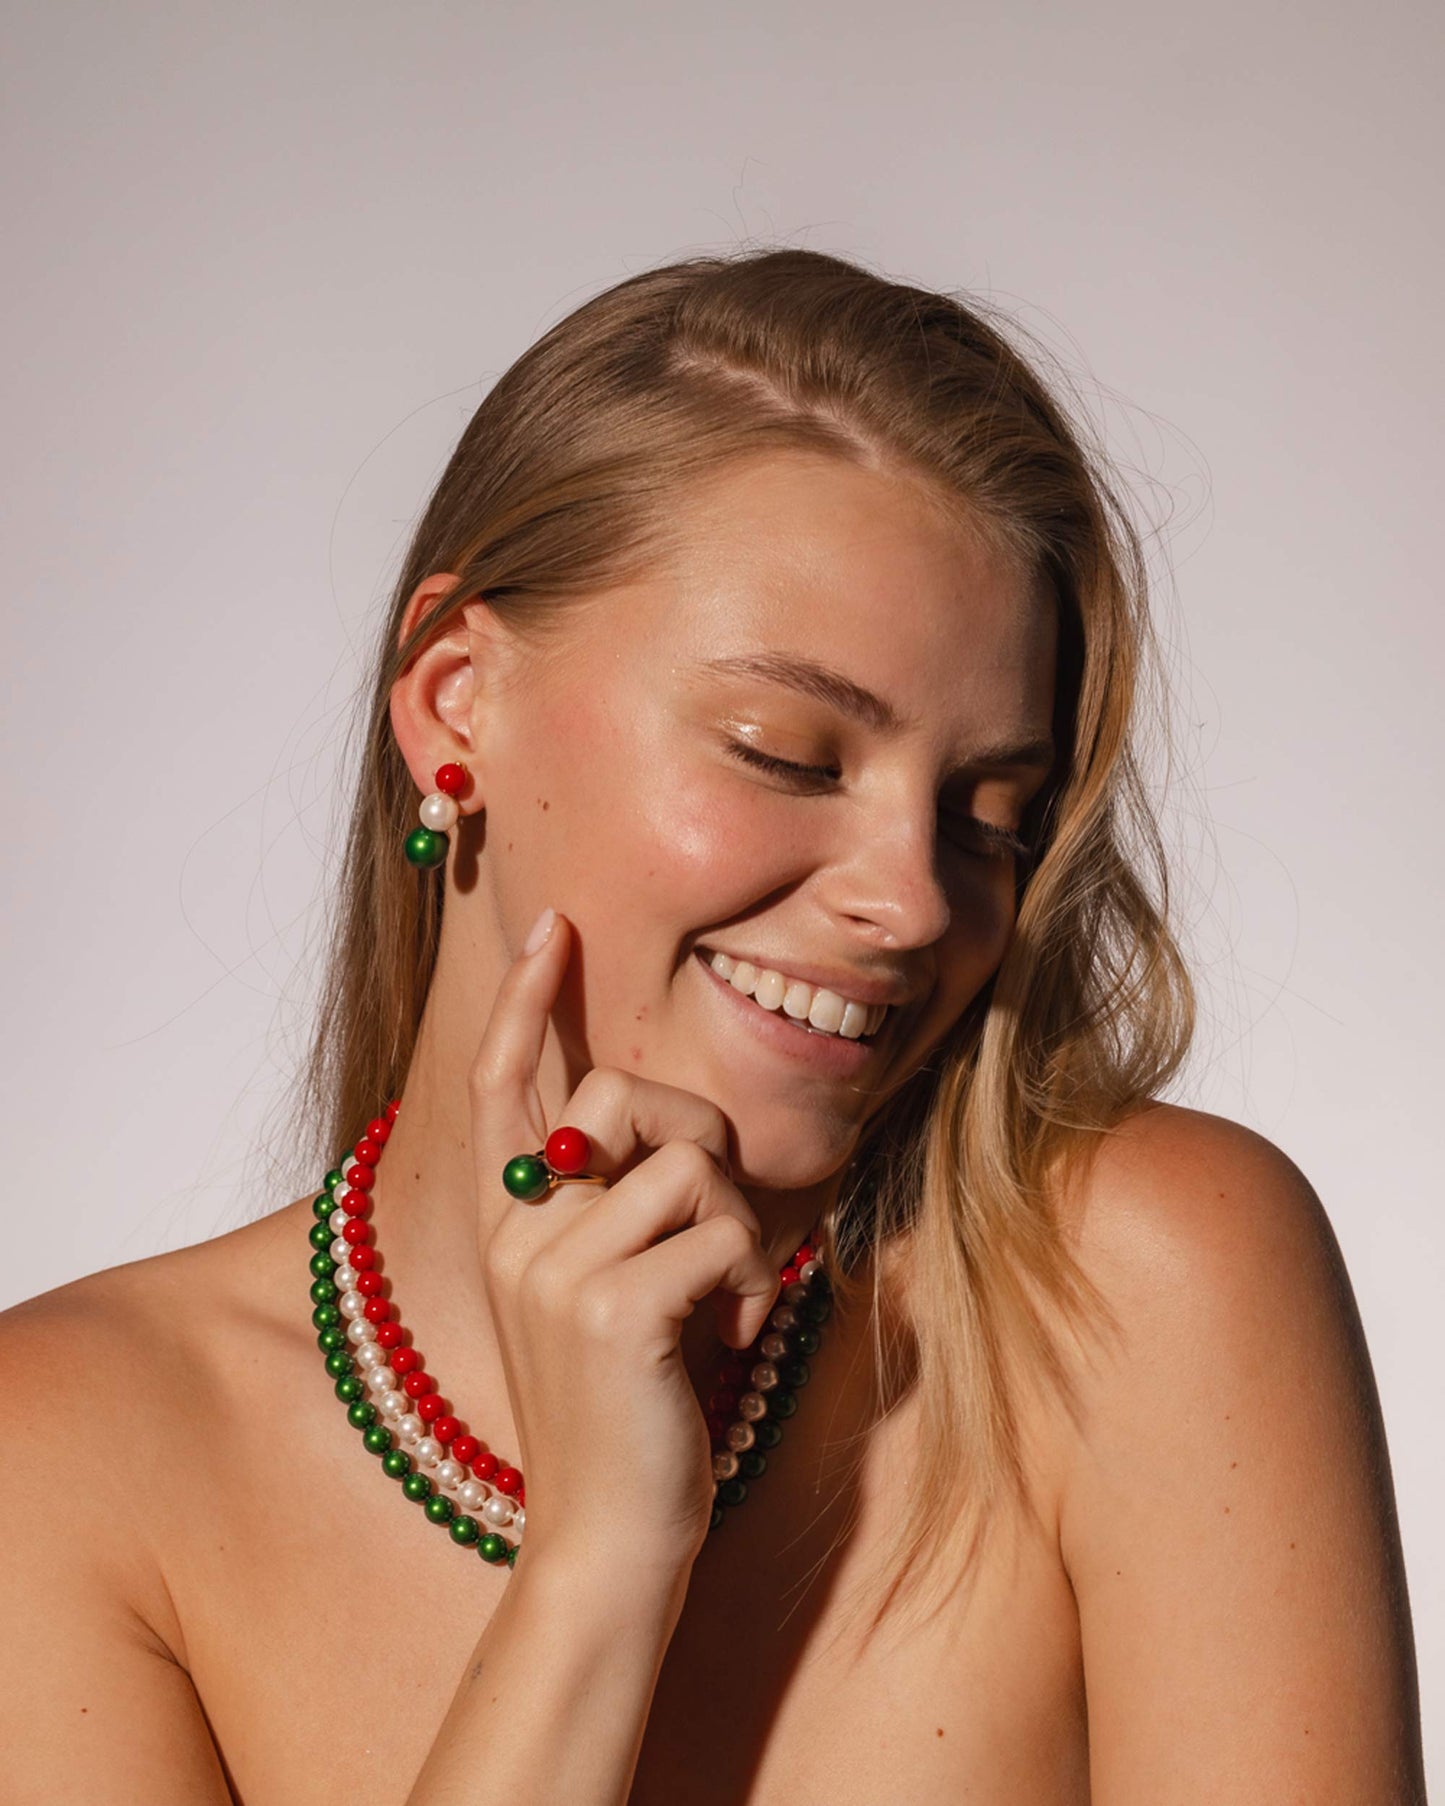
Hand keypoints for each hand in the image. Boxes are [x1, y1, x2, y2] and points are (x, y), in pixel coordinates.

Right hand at [471, 910, 781, 1578]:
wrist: (607, 1541)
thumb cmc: (627, 1410)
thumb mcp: (607, 1295)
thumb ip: (619, 1209)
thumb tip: (671, 1137)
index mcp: (510, 1224)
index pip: (504, 1082)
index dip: (527, 1000)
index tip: (553, 928)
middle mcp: (517, 1232)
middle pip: (616, 1093)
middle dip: (694, 1133)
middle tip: (719, 1218)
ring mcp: (553, 1267)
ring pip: (686, 1162)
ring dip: (737, 1224)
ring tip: (730, 1297)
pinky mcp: (609, 1308)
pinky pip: (720, 1231)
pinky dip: (754, 1279)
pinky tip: (734, 1334)